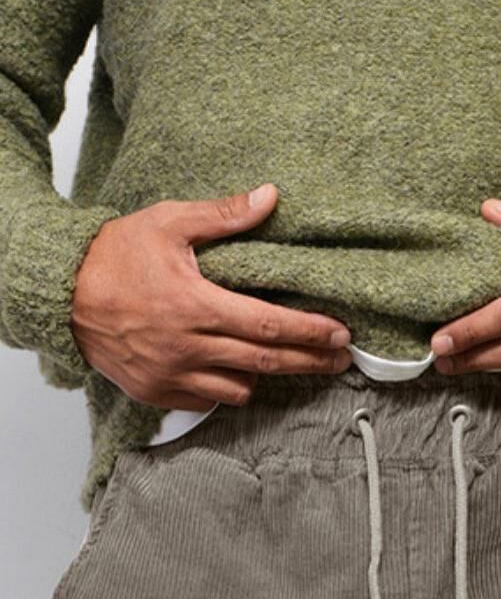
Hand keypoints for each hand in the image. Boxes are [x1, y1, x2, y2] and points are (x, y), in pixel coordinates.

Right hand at [71, 183, 352, 410]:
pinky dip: (226, 389)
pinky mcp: (158, 392)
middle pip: (266, 363)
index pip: (269, 325)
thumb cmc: (114, 255)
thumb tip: (270, 197)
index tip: (341, 335)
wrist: (61, 294)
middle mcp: (188, 347)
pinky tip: (237, 372)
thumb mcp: (169, 223)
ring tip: (286, 361)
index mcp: (196, 306)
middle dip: (309, 362)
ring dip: (266, 377)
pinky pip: (208, 401)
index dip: (310, 332)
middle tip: (340, 361)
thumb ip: (224, 216)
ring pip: (239, 390)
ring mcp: (172, 375)